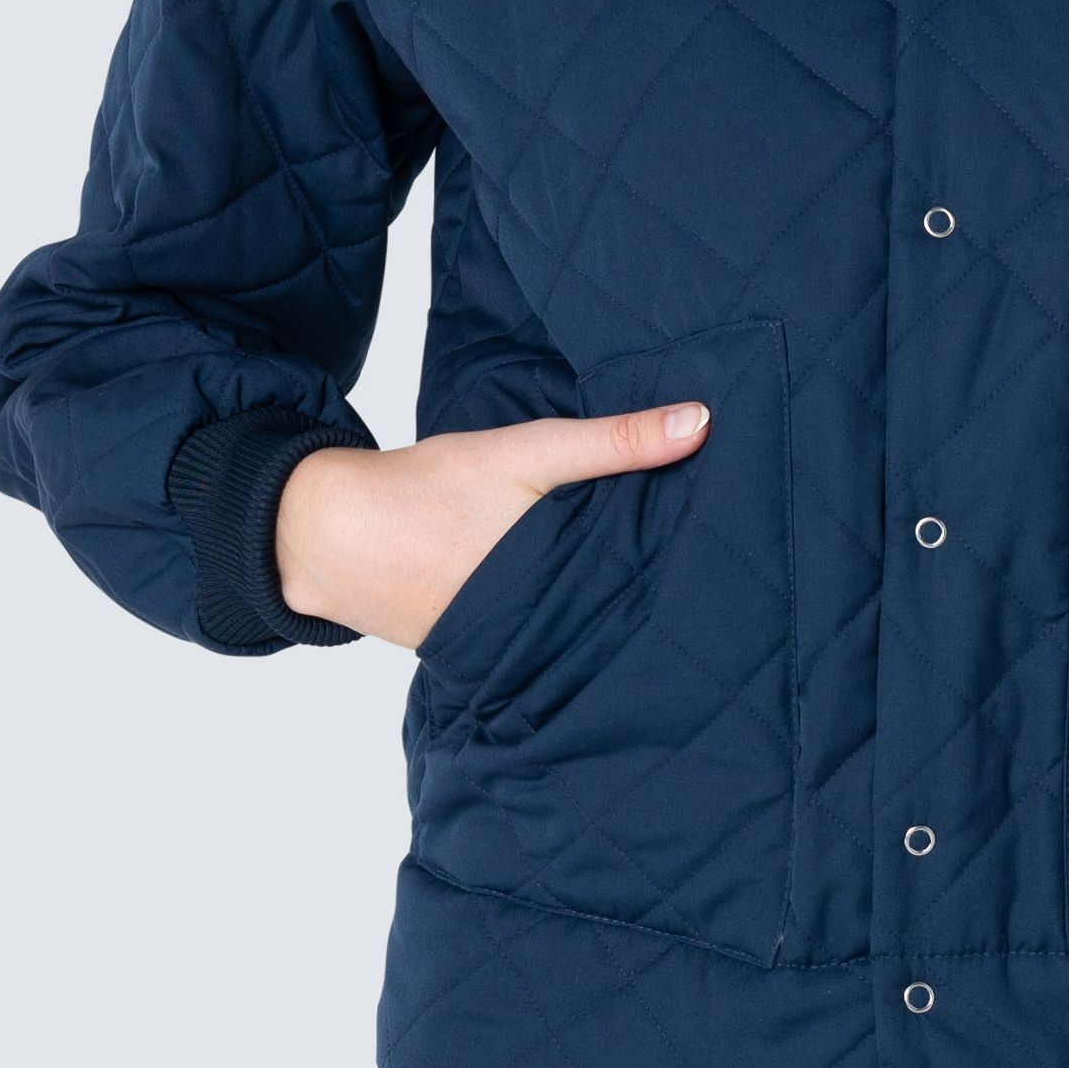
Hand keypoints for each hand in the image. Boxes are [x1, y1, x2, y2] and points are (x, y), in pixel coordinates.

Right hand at [276, 400, 713, 648]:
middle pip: (620, 612)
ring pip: (582, 623)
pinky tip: (590, 598)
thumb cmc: (432, 490)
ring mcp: (511, 646)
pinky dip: (563, 611)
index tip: (738, 561)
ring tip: (671, 591)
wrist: (330, 534)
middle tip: (718, 578)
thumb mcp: (528, 453)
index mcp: (563, 585)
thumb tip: (703, 421)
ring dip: (611, 606)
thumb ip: (614, 441)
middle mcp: (543, 629)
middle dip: (658, 596)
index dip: (690, 578)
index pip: (650, 590)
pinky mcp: (484, 645)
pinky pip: (542, 629)